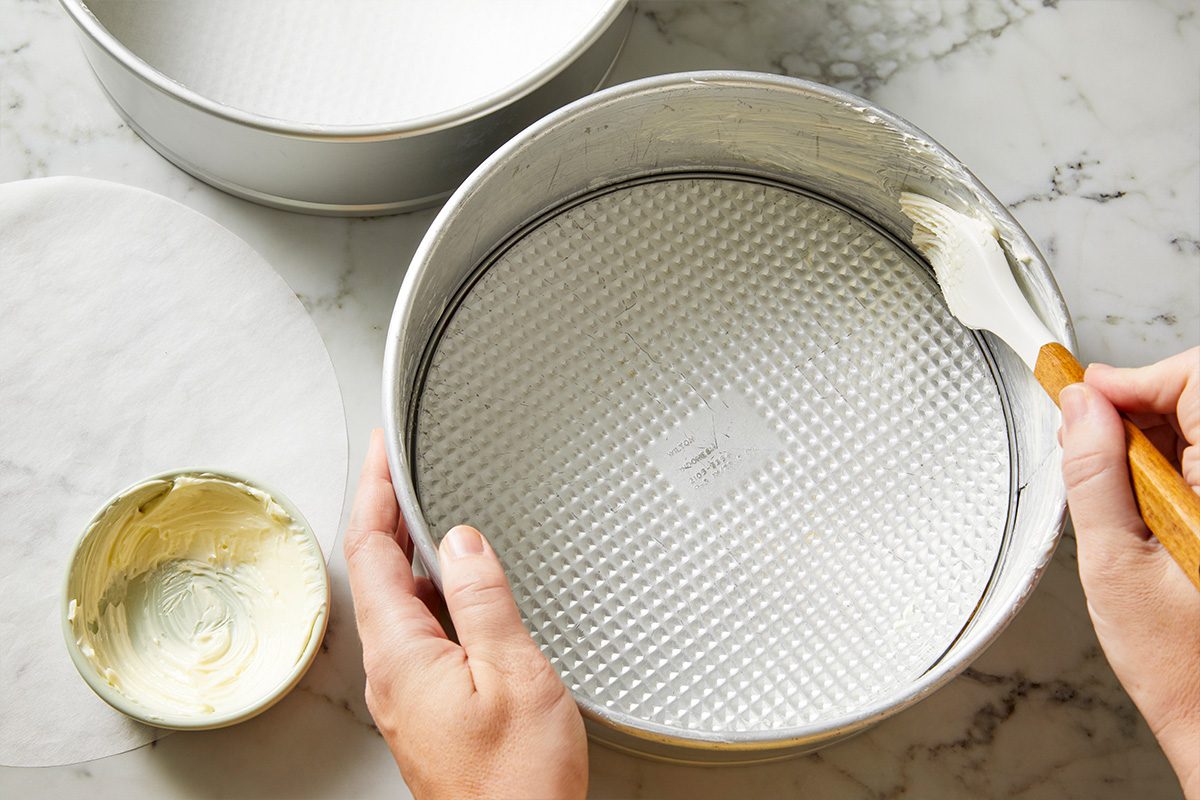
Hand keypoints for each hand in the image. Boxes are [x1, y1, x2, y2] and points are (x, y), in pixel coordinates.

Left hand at [343, 430, 586, 799]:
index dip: (373, 493)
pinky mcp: (428, 707)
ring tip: (428, 511)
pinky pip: (418, 631)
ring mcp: (408, 692)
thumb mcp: (512, 672)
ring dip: (408, 551)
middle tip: (402, 467)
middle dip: (386, 513)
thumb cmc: (517, 782)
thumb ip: (481, 599)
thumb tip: (461, 540)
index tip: (381, 452)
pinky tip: (455, 585)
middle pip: (375, 572)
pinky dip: (429, 591)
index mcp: (401, 655)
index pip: (370, 551)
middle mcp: (393, 672)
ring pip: (398, 602)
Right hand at [1059, 347, 1199, 797]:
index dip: (1137, 377)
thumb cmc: (1185, 668)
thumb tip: (1079, 410)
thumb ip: (1095, 475)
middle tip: (1090, 437)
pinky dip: (1174, 467)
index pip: (1197, 380)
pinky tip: (1148, 503)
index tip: (1087, 392)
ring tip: (1118, 489)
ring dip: (1157, 438)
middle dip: (1142, 405)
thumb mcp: (1115, 565)